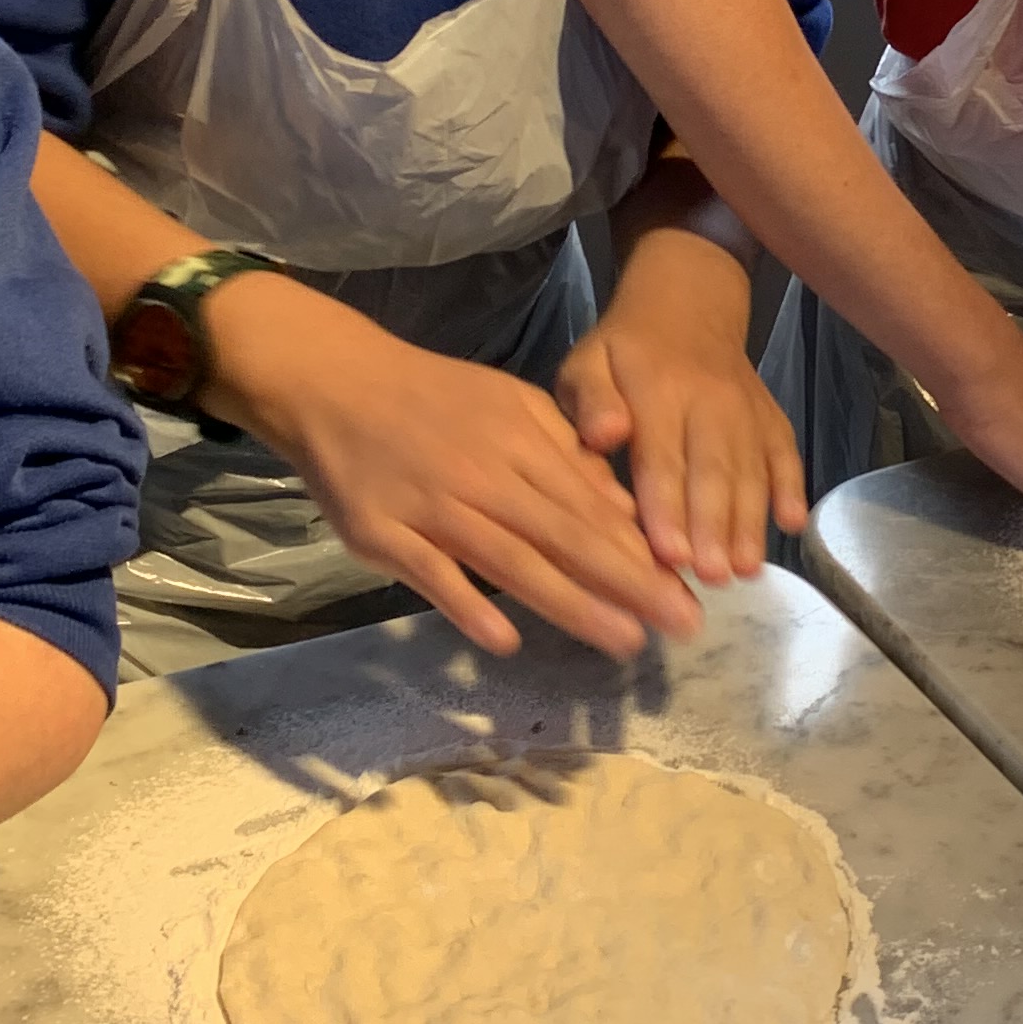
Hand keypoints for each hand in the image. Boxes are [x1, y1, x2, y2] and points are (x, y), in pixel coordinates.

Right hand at [202, 274, 697, 662]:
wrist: (334, 382)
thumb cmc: (433, 398)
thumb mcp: (511, 405)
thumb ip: (567, 455)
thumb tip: (626, 507)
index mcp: (521, 441)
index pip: (592, 505)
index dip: (642, 550)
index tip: (688, 588)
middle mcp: (484, 475)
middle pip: (566, 535)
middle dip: (630, 582)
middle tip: (684, 624)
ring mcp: (431, 507)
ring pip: (511, 559)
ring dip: (571, 602)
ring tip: (623, 640)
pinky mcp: (381, 533)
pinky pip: (431, 573)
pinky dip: (467, 605)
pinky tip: (506, 641)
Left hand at [558, 224, 806, 583]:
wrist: (687, 304)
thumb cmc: (624, 354)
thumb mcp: (587, 364)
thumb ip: (590, 400)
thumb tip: (604, 434)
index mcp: (656, 392)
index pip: (661, 458)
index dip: (667, 508)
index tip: (669, 555)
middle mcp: (708, 403)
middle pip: (712, 471)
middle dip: (714, 527)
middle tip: (713, 577)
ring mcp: (746, 411)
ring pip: (751, 470)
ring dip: (750, 521)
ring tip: (746, 569)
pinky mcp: (771, 417)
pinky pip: (786, 452)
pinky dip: (792, 487)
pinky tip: (793, 524)